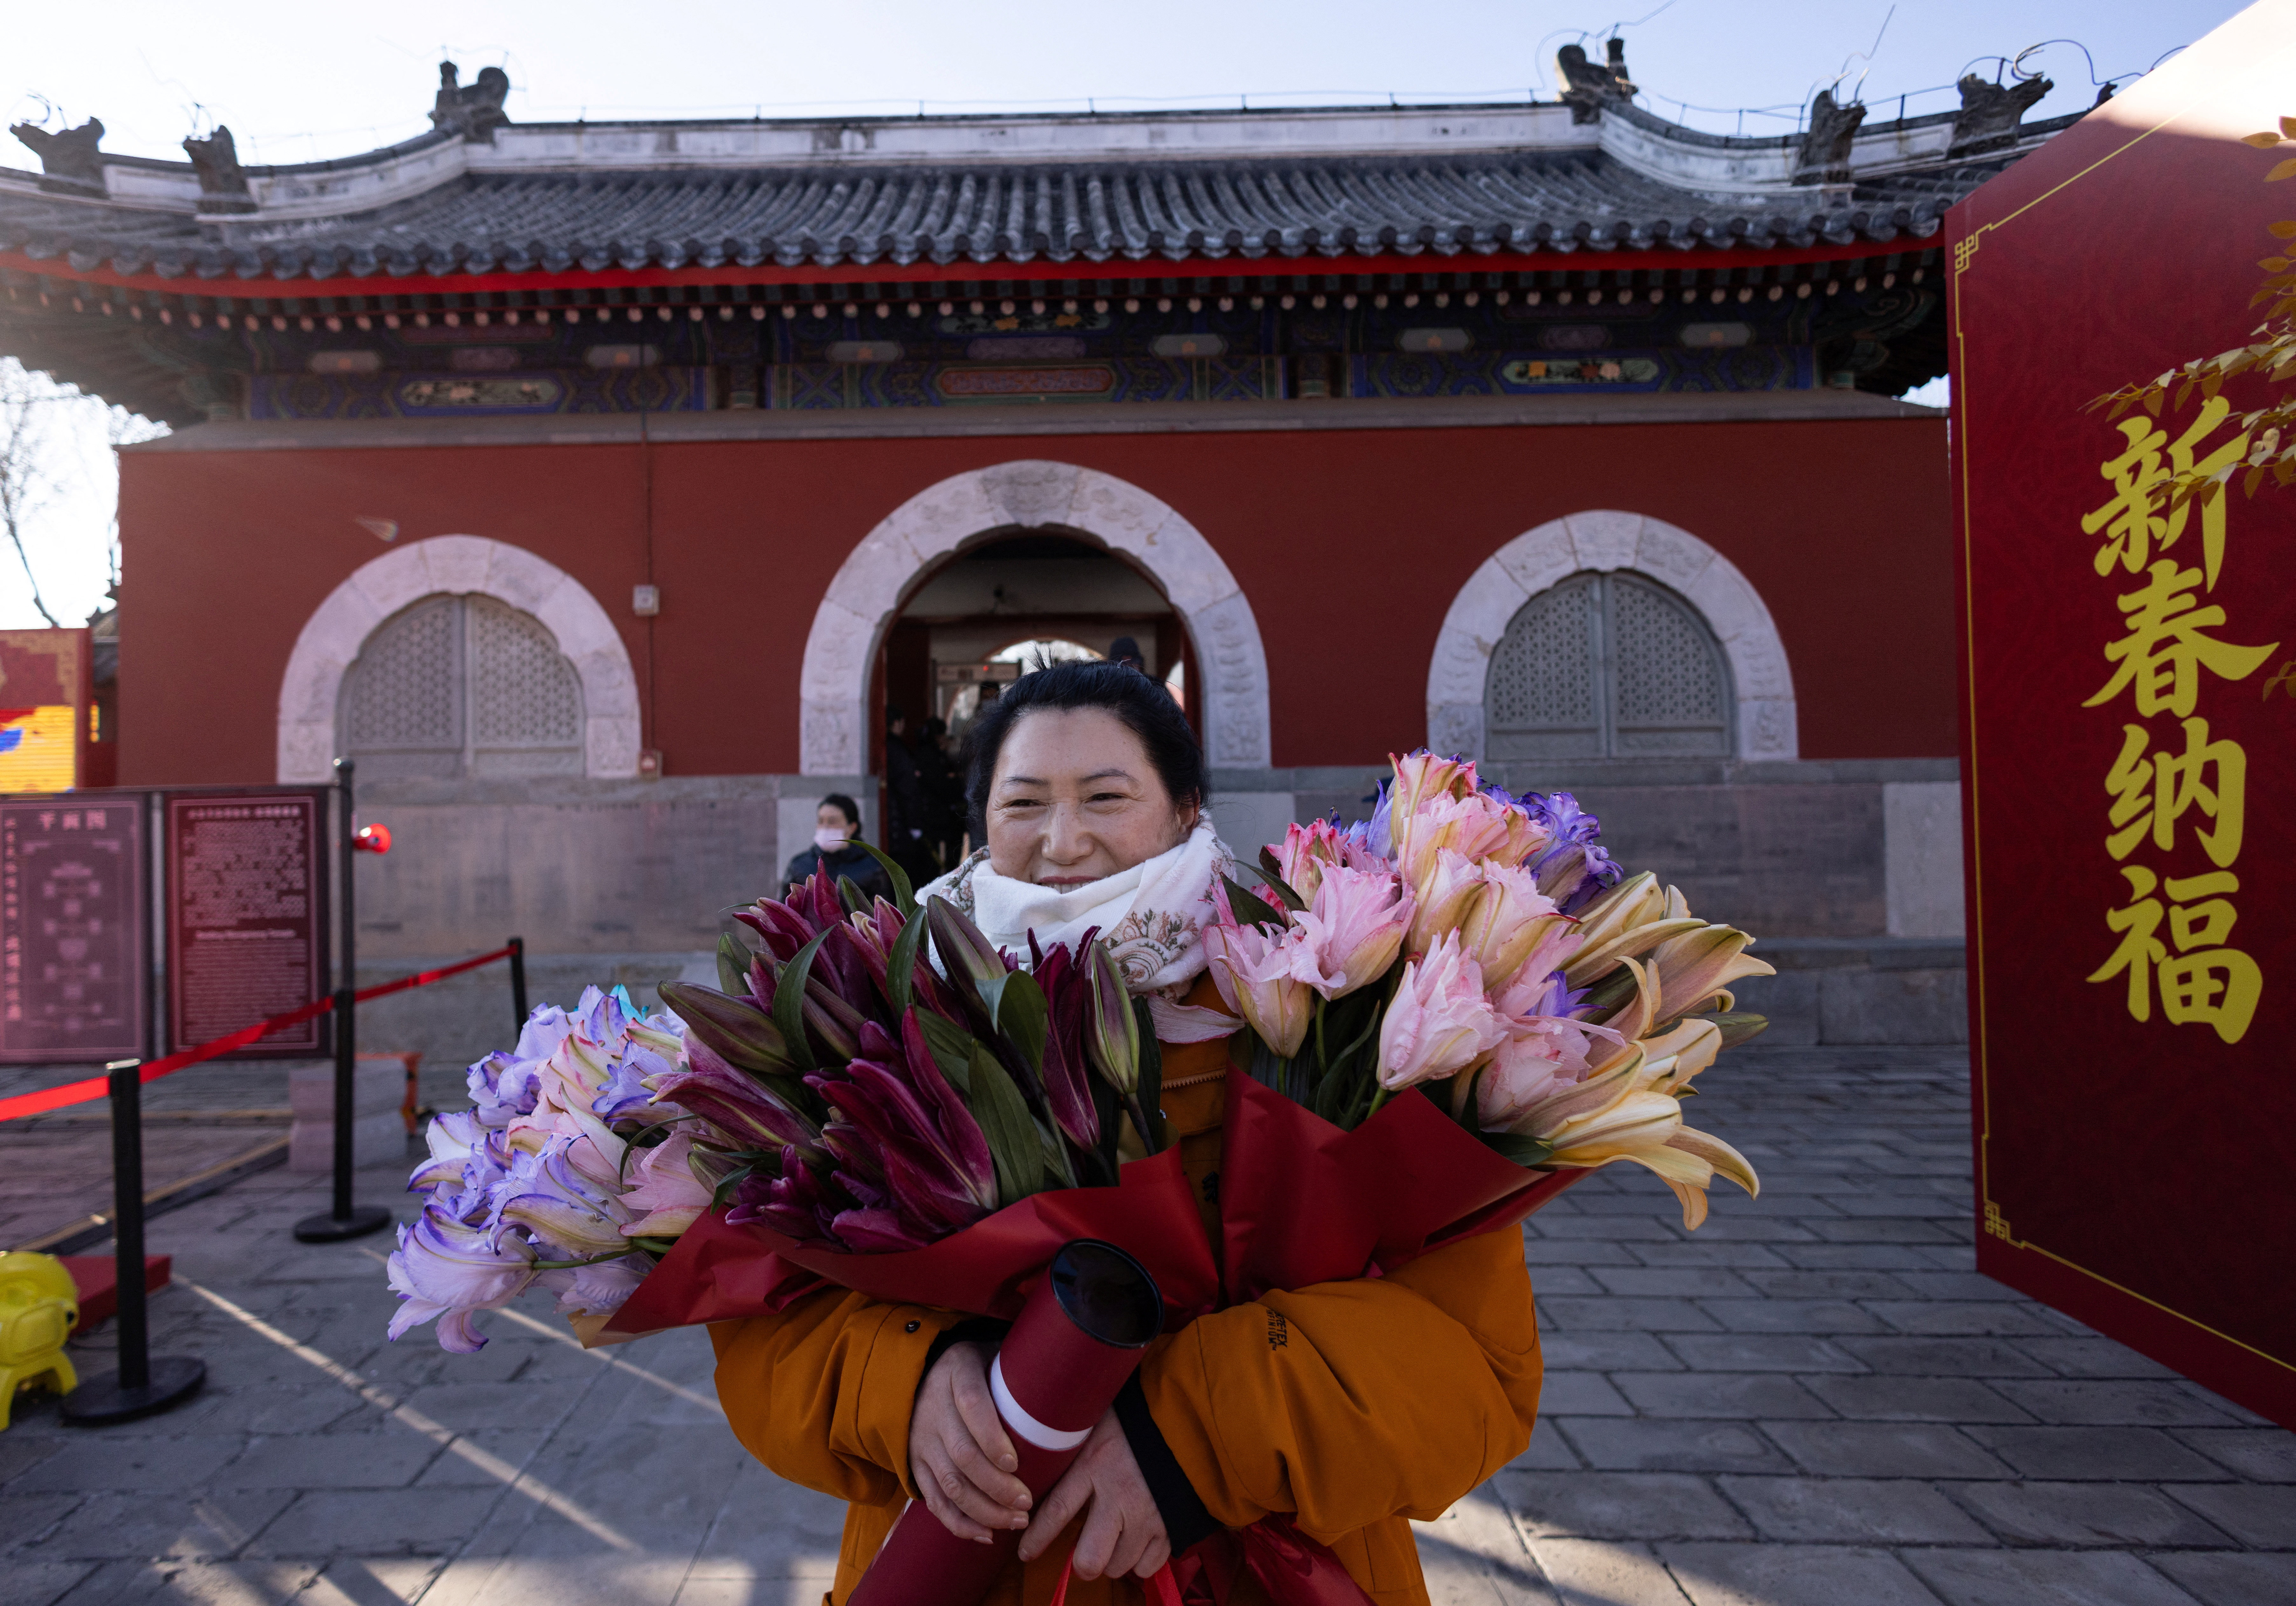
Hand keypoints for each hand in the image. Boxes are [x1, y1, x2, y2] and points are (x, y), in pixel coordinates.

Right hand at [910, 1342, 1030, 1541]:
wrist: (924, 1374)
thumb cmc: (980, 1368)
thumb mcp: (995, 1356)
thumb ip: (1023, 1371)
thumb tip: (1070, 1389)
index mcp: (957, 1373)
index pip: (971, 1404)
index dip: (991, 1436)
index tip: (1015, 1462)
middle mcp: (935, 1408)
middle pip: (963, 1455)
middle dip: (997, 1486)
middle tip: (1027, 1502)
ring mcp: (923, 1440)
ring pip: (950, 1484)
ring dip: (984, 1510)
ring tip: (1017, 1521)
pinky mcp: (916, 1465)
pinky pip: (934, 1501)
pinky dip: (959, 1523)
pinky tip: (986, 1534)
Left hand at [1016, 1410, 1169, 1580]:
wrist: (1185, 1419)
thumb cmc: (1133, 1421)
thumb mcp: (1095, 1426)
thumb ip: (1071, 1450)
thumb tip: (1039, 1464)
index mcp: (1095, 1465)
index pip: (1057, 1510)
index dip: (1037, 1538)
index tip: (1025, 1553)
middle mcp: (1120, 1496)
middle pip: (1090, 1559)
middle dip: (1083, 1564)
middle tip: (1083, 1554)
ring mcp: (1148, 1515)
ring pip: (1118, 1566)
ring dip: (1112, 1560)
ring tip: (1115, 1540)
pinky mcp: (1171, 1525)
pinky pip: (1148, 1567)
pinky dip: (1140, 1561)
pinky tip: (1137, 1541)